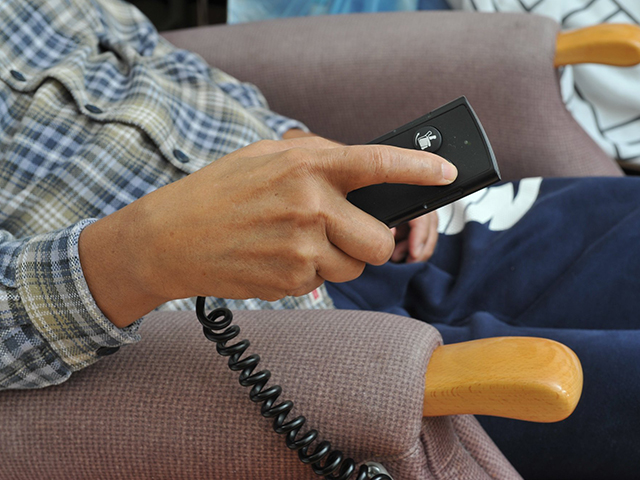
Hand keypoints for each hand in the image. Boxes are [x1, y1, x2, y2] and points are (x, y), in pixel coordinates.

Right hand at [79, 136, 456, 326]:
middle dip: (373, 243)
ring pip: (354, 267)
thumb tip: (363, 168)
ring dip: (337, 258)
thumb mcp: (265, 156)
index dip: (419, 168)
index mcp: (307, 166)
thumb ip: (316, 156)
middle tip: (349, 233)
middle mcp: (311, 206)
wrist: (169, 238)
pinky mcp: (291, 282)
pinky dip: (309, 273)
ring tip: (295, 242)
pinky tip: (276, 257)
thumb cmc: (218, 192)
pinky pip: (323, 281)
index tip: (446, 172)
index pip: (377, 164)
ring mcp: (301, 249)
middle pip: (380, 241)